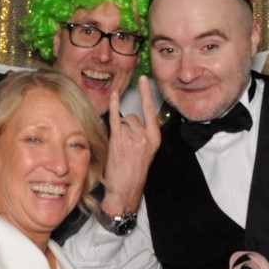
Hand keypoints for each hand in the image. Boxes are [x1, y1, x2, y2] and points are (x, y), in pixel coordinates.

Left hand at [102, 76, 161, 223]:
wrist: (125, 190)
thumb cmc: (134, 173)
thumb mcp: (147, 153)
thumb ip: (142, 135)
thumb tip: (130, 119)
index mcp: (155, 138)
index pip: (151, 111)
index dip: (147, 93)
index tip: (144, 79)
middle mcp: (145, 136)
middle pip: (132, 117)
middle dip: (126, 126)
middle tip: (125, 145)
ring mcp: (132, 138)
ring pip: (122, 121)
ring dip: (118, 131)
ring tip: (119, 148)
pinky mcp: (119, 140)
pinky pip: (115, 118)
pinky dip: (114, 106)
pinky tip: (113, 95)